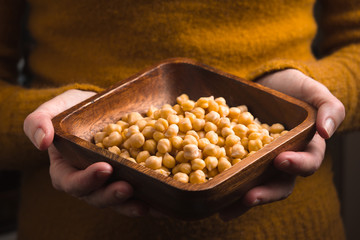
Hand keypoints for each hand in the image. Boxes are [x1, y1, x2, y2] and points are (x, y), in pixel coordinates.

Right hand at [23, 89, 148, 216]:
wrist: (97, 107)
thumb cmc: (71, 109)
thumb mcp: (51, 110)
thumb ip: (38, 122)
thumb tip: (41, 141)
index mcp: (66, 169)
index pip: (71, 182)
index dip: (86, 180)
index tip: (104, 168)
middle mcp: (88, 180)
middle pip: (97, 197)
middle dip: (112, 195)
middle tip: (127, 187)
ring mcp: (110, 181)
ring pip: (118, 200)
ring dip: (131, 204)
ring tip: (147, 203)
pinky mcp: (128, 177)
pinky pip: (138, 192)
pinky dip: (150, 199)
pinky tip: (163, 203)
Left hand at [219, 69, 344, 220]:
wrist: (267, 81)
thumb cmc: (294, 88)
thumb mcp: (313, 92)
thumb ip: (328, 108)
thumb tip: (326, 132)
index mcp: (304, 149)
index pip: (307, 162)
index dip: (297, 165)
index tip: (280, 160)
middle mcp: (282, 160)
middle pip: (277, 184)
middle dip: (264, 193)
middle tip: (248, 197)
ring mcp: (259, 160)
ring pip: (252, 184)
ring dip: (239, 200)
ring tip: (224, 210)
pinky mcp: (238, 155)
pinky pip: (232, 170)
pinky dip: (222, 182)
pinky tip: (209, 189)